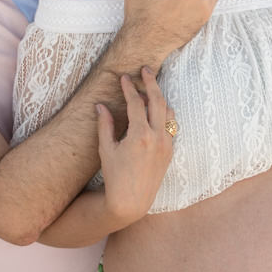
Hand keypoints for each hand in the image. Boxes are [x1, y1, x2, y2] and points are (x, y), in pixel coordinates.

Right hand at [96, 67, 174, 223]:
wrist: (132, 201)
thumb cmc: (115, 176)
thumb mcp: (106, 149)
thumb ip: (105, 125)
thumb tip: (100, 105)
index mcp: (140, 135)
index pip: (136, 103)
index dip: (129, 88)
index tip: (124, 77)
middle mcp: (157, 137)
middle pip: (158, 100)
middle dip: (152, 82)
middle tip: (146, 70)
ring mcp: (167, 144)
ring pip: (168, 112)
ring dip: (160, 98)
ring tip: (151, 88)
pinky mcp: (170, 151)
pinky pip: (170, 126)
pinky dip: (164, 114)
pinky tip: (156, 110)